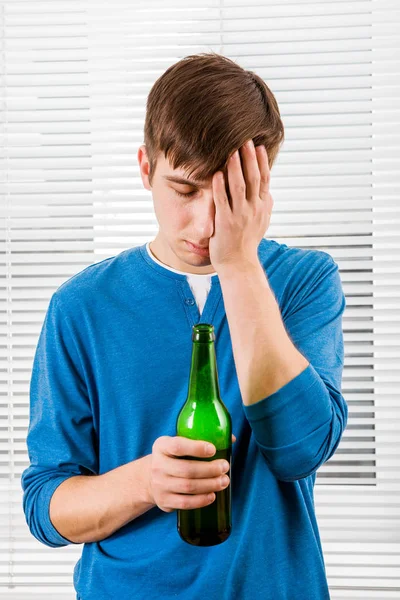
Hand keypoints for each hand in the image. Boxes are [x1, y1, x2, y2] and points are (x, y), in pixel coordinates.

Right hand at [147, 434, 235, 512]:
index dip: (196, 448)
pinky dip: (201, 500)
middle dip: (210, 469)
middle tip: (225, 467)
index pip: (177, 446)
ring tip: (224, 481)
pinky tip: (212, 495)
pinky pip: (185, 503)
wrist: (149, 478)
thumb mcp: (179, 443)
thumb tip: (230, 438)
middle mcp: (158, 465)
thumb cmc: (173, 457)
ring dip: (210, 484)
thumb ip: (201, 439)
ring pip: (188, 487)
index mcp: (162, 446)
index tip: (213, 449)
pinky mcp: (164, 501)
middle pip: (187, 469)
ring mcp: (160, 485)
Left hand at [209, 139, 272, 269]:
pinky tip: (216, 174)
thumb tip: (269, 192)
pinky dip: (220, 186)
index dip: (261, 162)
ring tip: (232, 152)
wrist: (239, 264)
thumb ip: (265, 206)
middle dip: (249, 158)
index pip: (263, 179)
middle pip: (253, 178)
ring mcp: (240, 216)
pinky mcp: (225, 222)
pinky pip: (222, 201)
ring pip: (239, 186)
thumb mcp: (261, 223)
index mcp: (262, 207)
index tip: (258, 146)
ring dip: (235, 168)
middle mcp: (253, 209)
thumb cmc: (247, 243)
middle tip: (245, 140)